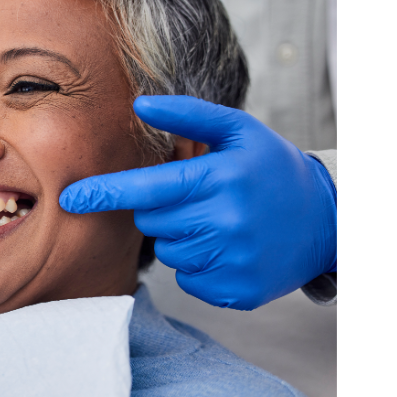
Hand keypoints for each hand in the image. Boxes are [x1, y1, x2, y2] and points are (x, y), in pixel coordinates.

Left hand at [60, 95, 336, 310]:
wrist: (327, 221)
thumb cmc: (272, 169)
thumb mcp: (238, 131)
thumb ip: (188, 115)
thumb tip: (138, 105)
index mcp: (221, 180)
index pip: (147, 189)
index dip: (103, 193)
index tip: (69, 198)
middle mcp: (225, 223)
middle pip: (151, 222)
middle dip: (161, 208)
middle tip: (199, 197)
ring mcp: (232, 261)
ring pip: (168, 252)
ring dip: (181, 236)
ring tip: (219, 221)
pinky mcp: (236, 292)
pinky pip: (188, 279)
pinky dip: (199, 264)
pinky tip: (228, 247)